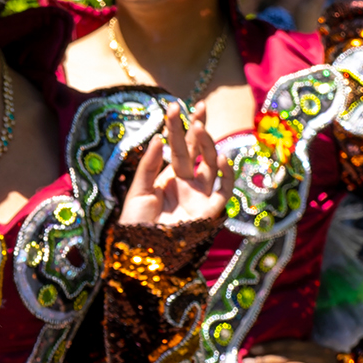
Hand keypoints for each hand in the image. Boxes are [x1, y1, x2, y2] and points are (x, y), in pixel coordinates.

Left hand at [117, 101, 227, 230]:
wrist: (141, 256)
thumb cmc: (135, 226)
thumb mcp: (138, 191)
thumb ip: (149, 166)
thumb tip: (159, 137)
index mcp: (171, 179)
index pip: (178, 148)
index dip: (178, 128)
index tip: (175, 107)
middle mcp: (188, 185)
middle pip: (198, 151)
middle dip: (199, 128)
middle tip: (200, 105)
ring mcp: (200, 196)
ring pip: (210, 164)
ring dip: (207, 145)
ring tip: (199, 129)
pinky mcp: (210, 212)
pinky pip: (224, 190)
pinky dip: (226, 174)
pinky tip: (221, 157)